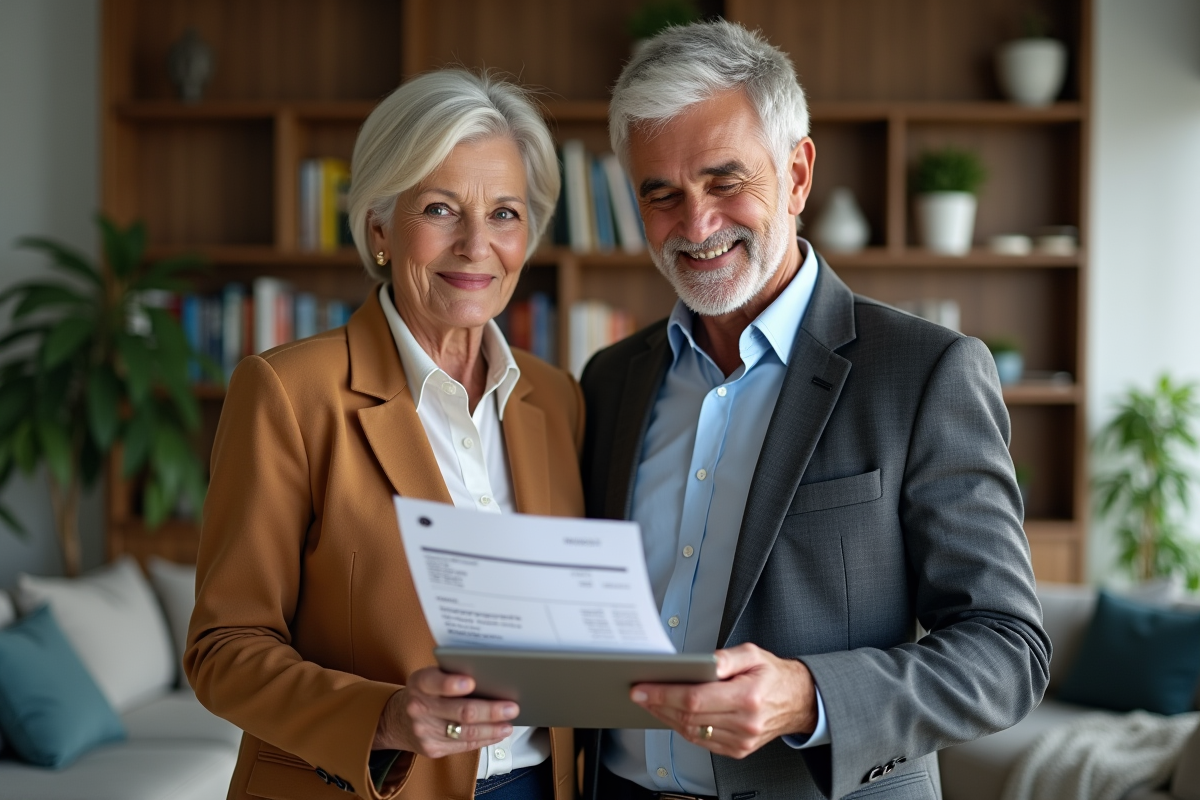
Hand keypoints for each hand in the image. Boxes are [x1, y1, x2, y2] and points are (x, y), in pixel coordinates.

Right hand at [373, 666, 517, 757]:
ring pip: (466, 732)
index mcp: (420, 683)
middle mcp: (419, 708)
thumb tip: (490, 678)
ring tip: (509, 723)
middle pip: (460, 711)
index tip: (471, 682)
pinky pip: (464, 745)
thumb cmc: (425, 693)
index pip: (434, 682)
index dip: (452, 683)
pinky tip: (497, 733)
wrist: (398, 720)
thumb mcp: (430, 677)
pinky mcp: (432, 748)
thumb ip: (452, 676)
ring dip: (492, 729)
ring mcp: (425, 731)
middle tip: (511, 707)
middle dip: (490, 710)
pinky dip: (485, 739)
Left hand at [630, 643, 816, 758]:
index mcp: (747, 697)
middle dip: (658, 704)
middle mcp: (744, 723)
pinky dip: (682, 728)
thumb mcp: (753, 654)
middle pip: (689, 717)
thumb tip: (703, 662)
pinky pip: (701, 741)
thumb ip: (727, 657)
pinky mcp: (738, 750)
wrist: (799, 701)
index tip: (643, 688)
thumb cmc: (773, 676)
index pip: (695, 699)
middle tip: (639, 693)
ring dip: (666, 717)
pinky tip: (671, 715)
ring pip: (692, 732)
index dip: (664, 694)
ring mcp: (741, 740)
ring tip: (650, 702)